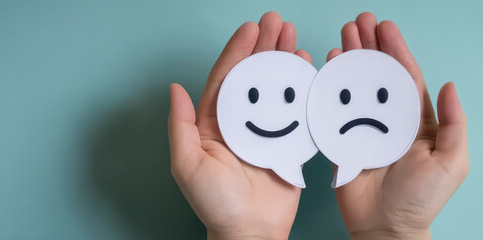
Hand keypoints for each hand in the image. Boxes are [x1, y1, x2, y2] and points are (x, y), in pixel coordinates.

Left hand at [168, 12, 312, 239]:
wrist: (251, 232)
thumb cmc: (216, 205)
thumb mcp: (188, 165)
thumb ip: (181, 126)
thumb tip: (175, 88)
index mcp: (214, 124)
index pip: (226, 79)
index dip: (237, 51)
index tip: (250, 28)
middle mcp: (240, 123)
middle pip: (253, 76)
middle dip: (264, 46)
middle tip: (276, 22)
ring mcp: (265, 132)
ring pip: (275, 87)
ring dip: (283, 60)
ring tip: (292, 37)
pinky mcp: (289, 143)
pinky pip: (297, 110)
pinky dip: (303, 88)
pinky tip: (307, 68)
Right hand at [327, 12, 468, 239]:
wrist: (387, 228)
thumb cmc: (423, 199)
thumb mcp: (452, 162)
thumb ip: (454, 124)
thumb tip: (449, 85)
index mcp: (417, 121)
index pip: (406, 77)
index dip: (396, 51)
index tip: (385, 27)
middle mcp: (390, 119)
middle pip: (379, 75)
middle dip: (370, 46)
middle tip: (359, 21)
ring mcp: (365, 128)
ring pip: (356, 85)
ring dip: (350, 58)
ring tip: (344, 35)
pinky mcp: (343, 140)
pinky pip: (335, 108)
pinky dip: (331, 85)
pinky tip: (328, 66)